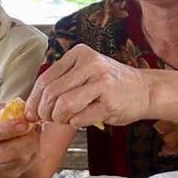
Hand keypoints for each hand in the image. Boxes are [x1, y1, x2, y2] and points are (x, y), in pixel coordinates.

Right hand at [0, 102, 41, 177]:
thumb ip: (1, 109)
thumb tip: (18, 110)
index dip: (6, 129)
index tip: (24, 122)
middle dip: (20, 141)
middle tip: (34, 130)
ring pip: (11, 162)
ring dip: (29, 148)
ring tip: (35, 135)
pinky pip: (16, 168)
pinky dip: (29, 156)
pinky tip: (31, 146)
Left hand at [27, 45, 150, 127]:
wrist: (146, 90)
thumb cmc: (112, 84)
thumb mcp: (86, 71)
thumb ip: (62, 81)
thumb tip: (32, 106)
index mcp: (79, 54)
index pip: (45, 79)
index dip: (34, 100)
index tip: (31, 112)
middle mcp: (90, 64)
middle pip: (51, 94)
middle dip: (45, 112)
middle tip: (47, 119)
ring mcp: (101, 83)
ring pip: (63, 106)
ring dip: (59, 119)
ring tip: (65, 119)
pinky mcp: (109, 103)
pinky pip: (79, 118)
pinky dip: (74, 123)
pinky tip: (80, 120)